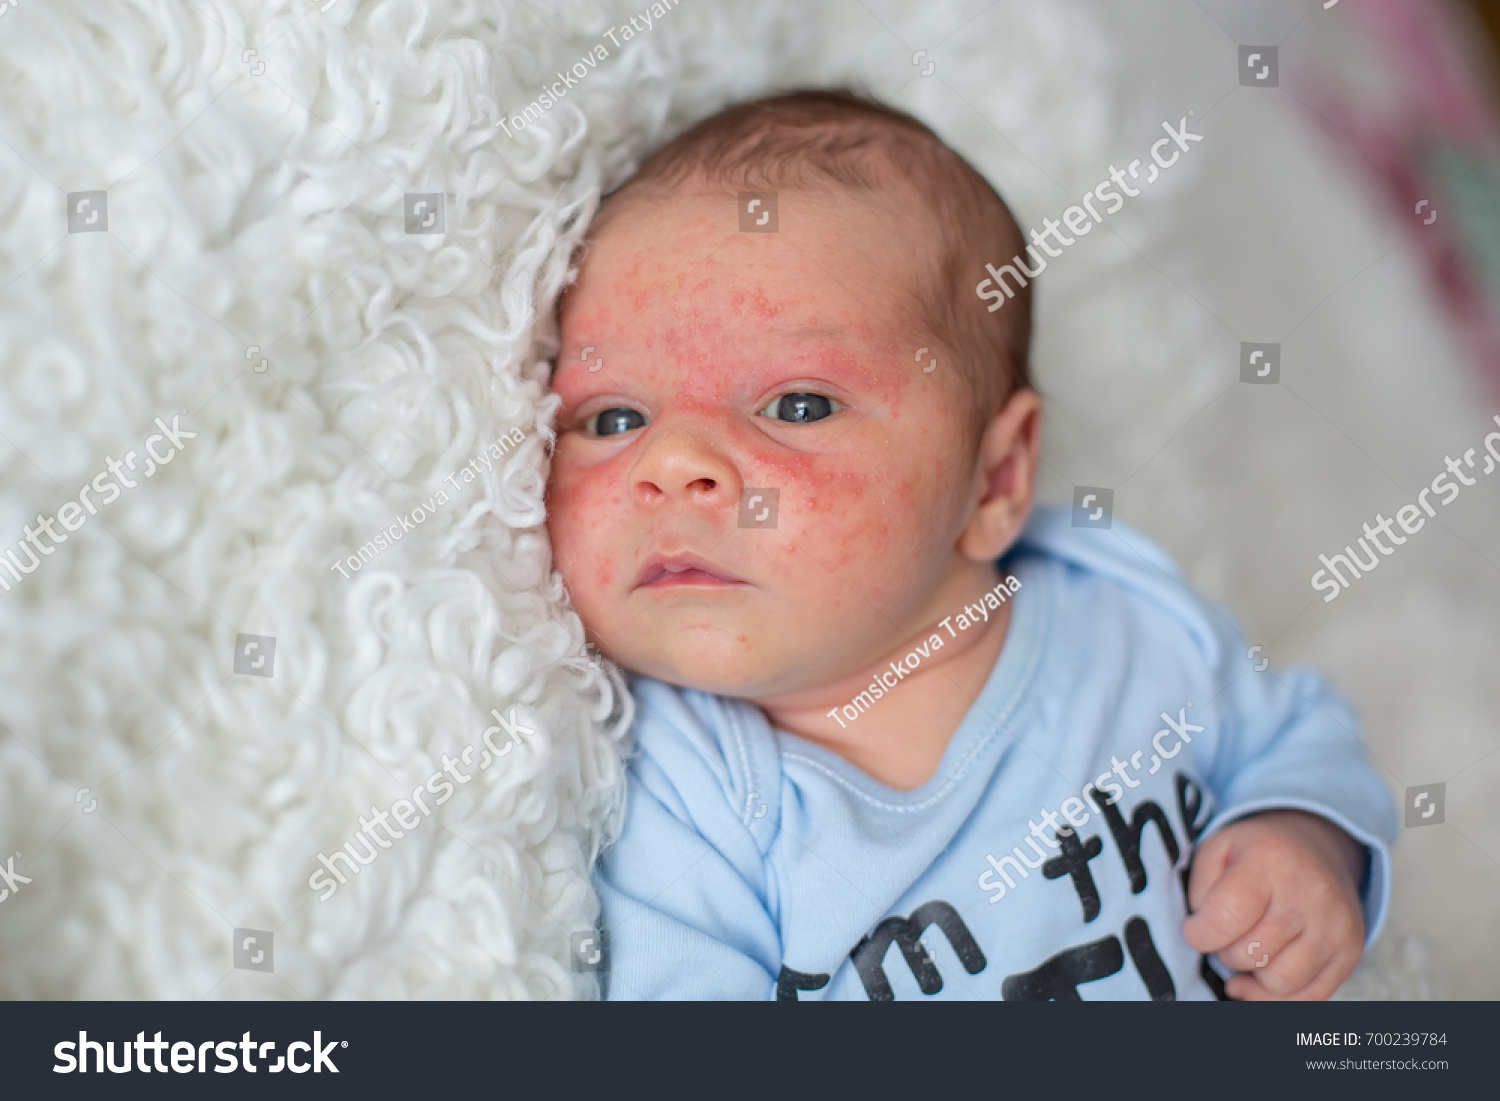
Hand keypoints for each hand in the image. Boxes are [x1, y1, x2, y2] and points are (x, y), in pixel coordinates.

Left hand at [1182, 809, 1365, 999]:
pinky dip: (1277, 996)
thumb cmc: (1257, 854)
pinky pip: (1309, 998)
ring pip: (1279, 983)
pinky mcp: (1351, 952)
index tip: (1195, 928)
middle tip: (1226, 933)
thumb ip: (1200, 891)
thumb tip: (1203, 941)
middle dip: (1224, 950)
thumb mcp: (1217, 849)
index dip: (1199, 933)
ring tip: (1246, 949)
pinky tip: (1260, 977)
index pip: (1227, 916)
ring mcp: (1336, 926)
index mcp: (1269, 861)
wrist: (1316, 847)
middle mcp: (1310, 894)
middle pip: (1250, 953)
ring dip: (1252, 974)